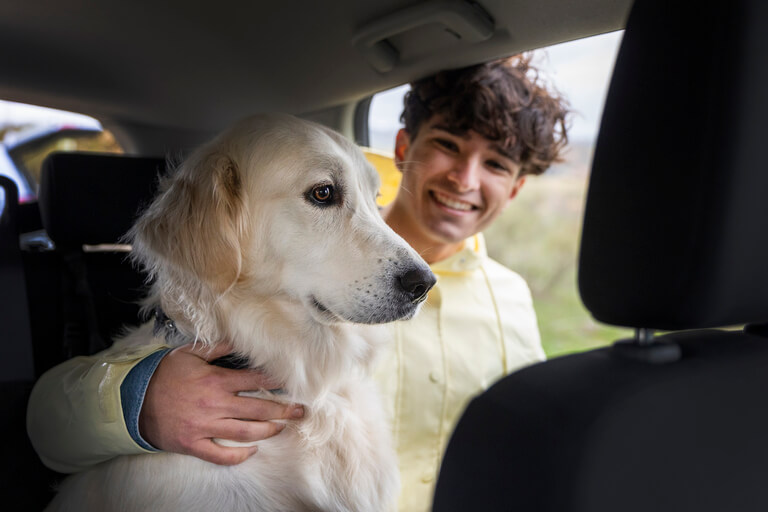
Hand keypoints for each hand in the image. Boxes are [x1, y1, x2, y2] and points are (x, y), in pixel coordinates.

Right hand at [139, 343, 303, 464]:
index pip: (255, 379)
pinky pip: (221, 454)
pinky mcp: (194, 443)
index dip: (277, 381)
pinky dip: (239, 455)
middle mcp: (215, 404)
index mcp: (216, 380)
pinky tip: (252, 450)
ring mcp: (205, 426)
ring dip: (268, 430)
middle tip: (301, 411)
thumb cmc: (163, 375)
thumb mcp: (189, 354)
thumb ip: (217, 347)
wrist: (133, 400)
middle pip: (258, 408)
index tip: (294, 382)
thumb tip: (239, 339)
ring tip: (283, 427)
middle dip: (283, 409)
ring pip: (245, 432)